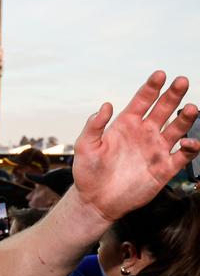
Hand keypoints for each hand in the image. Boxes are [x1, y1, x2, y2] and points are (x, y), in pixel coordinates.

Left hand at [73, 72, 198, 220]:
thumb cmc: (87, 172)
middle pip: (164, 109)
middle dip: (173, 95)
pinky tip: (189, 142)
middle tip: (182, 81)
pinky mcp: (164, 168)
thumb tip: (105, 105)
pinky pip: (184, 155)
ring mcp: (156, 149)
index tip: (160, 74)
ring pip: (177, 128)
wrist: (95, 200)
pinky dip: (191, 147)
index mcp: (126, 124)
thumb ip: (94, 126)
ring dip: (186, 118)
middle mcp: (144, 133)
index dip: (152, 87)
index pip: (142, 100)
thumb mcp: (85, 146)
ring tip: (191, 109)